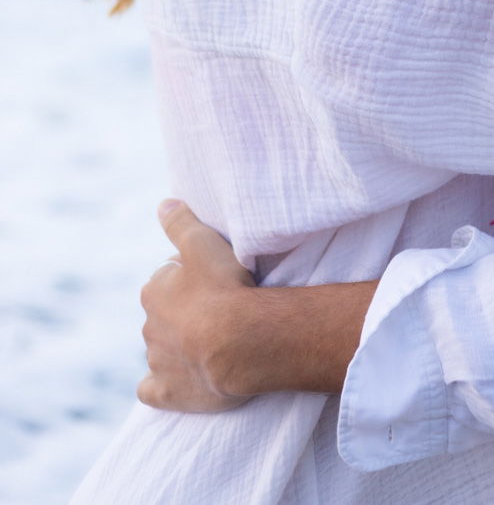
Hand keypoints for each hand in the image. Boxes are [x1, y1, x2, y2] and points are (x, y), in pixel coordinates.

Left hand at [137, 201, 255, 412]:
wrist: (240, 341)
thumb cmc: (224, 287)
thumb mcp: (202, 242)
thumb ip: (180, 222)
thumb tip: (163, 204)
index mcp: (153, 291)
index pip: (167, 279)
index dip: (190, 278)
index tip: (214, 280)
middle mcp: (149, 326)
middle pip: (165, 315)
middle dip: (184, 313)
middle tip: (217, 310)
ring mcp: (157, 361)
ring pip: (162, 349)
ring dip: (179, 346)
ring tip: (211, 344)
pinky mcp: (167, 393)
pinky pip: (153, 390)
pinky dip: (159, 385)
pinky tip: (175, 381)